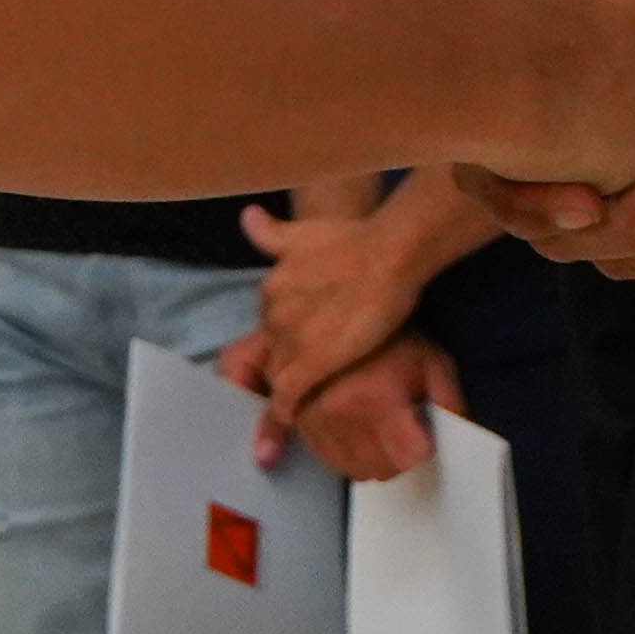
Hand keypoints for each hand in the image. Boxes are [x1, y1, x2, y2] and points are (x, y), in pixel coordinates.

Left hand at [234, 201, 442, 408]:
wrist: (387, 256)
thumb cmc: (354, 241)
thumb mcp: (304, 232)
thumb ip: (271, 232)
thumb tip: (247, 216)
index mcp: (271, 287)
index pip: (270, 325)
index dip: (287, 337)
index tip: (302, 344)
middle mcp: (273, 314)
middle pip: (271, 350)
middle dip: (286, 360)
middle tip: (311, 366)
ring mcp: (290, 341)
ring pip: (277, 374)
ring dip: (287, 384)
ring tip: (305, 394)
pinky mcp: (311, 365)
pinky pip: (286, 398)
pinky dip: (285, 410)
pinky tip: (293, 416)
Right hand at [270, 333, 465, 483]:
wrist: (341, 310)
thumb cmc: (393, 337)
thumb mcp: (433, 361)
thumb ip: (451, 402)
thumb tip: (459, 439)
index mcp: (377, 399)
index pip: (410, 455)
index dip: (423, 445)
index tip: (423, 431)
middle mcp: (341, 416)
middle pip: (383, 469)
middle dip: (400, 456)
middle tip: (405, 429)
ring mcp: (315, 421)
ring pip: (354, 469)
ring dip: (373, 460)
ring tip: (382, 430)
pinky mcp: (298, 420)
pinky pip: (327, 460)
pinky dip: (346, 456)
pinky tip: (358, 435)